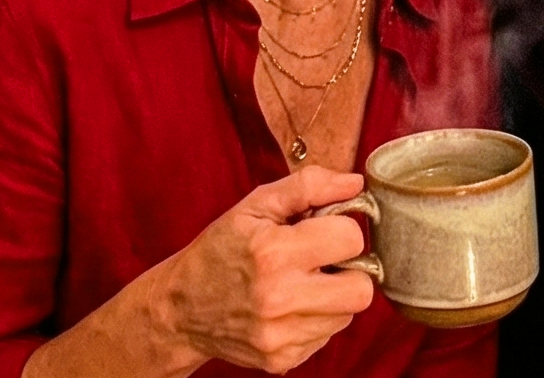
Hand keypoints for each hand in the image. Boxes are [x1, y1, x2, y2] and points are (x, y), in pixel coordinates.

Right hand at [138, 167, 374, 373]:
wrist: (181, 308)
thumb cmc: (221, 249)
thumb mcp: (255, 205)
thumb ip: (308, 186)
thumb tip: (355, 184)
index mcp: (274, 252)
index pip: (351, 240)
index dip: (342, 228)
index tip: (325, 229)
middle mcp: (280, 299)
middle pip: (362, 289)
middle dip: (350, 270)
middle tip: (325, 260)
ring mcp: (281, 336)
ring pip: (347, 315)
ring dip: (333, 295)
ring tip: (303, 282)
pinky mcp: (282, 360)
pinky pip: (326, 336)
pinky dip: (316, 318)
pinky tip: (291, 305)